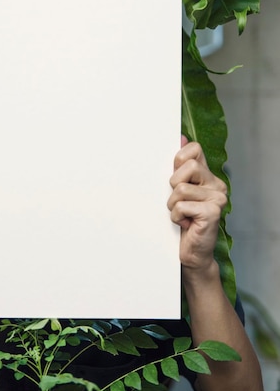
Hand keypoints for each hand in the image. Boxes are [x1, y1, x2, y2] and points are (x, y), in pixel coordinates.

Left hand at [168, 137, 227, 274]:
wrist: (191, 252)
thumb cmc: (183, 220)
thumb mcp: (178, 190)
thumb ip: (180, 166)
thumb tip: (181, 138)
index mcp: (208, 176)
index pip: (194, 149)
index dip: (178, 160)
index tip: (176, 179)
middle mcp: (217, 184)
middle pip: (186, 167)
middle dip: (173, 185)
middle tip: (178, 201)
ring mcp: (217, 198)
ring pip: (180, 188)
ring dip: (173, 205)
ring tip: (181, 215)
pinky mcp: (213, 212)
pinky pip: (181, 206)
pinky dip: (176, 217)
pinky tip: (185, 224)